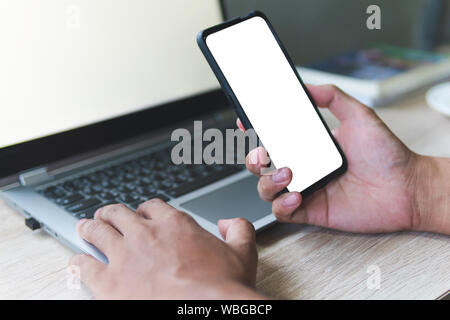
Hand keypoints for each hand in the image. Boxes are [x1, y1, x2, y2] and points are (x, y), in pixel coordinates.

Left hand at [69, 199, 262, 298]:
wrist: (205, 312)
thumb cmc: (223, 287)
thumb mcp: (242, 252)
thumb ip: (238, 228)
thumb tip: (228, 222)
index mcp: (174, 224)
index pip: (151, 206)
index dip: (144, 209)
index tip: (141, 215)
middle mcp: (146, 234)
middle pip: (119, 214)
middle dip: (111, 213)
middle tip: (105, 216)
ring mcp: (125, 257)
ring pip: (98, 231)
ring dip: (90, 227)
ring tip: (85, 227)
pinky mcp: (109, 283)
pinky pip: (84, 266)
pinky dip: (79, 261)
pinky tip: (77, 261)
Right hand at [241, 84, 435, 232]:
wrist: (406, 188)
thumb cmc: (386, 154)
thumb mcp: (359, 116)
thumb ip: (332, 97)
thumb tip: (307, 86)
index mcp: (308, 146)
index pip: (272, 139)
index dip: (255, 133)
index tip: (246, 123)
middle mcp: (302, 168)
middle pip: (261, 165)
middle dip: (253, 158)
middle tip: (264, 153)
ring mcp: (304, 189)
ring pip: (266, 189)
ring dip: (268, 181)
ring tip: (288, 173)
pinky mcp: (310, 211)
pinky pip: (282, 211)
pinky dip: (282, 204)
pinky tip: (296, 194)